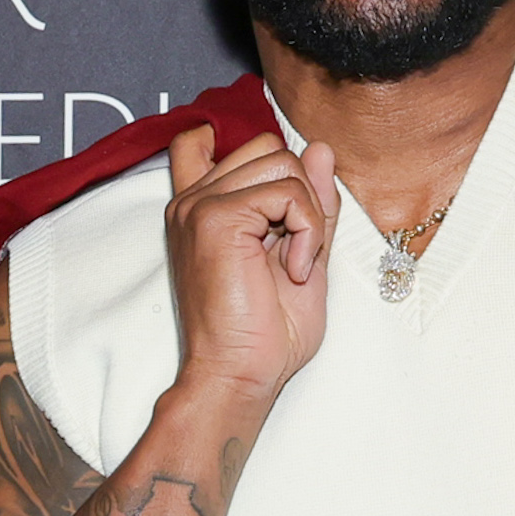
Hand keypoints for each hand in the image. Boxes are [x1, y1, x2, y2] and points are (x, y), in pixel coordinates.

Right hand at [161, 120, 342, 409]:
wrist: (240, 375)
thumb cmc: (265, 335)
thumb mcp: (303, 255)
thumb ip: (310, 203)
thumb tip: (321, 148)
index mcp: (204, 209)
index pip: (210, 139)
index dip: (254, 153)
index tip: (283, 203)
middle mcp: (194, 201)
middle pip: (269, 148)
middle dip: (302, 194)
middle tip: (296, 252)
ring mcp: (201, 205)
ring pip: (284, 163)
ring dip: (308, 215)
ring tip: (296, 264)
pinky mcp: (216, 217)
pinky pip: (288, 192)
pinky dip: (308, 230)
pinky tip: (297, 268)